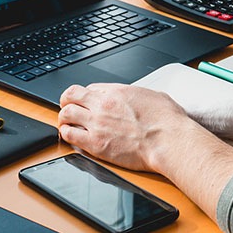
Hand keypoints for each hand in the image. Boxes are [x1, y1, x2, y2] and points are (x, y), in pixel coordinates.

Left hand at [57, 83, 191, 172]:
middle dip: (67, 102)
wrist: (168, 141)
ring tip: (68, 124)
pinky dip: (66, 134)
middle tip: (69, 109)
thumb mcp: (153, 95)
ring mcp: (97, 124)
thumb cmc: (167, 121)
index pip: (89, 88)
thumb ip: (137, 95)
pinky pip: (69, 135)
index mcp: (117, 91)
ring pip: (65, 114)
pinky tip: (71, 136)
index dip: (86, 96)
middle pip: (70, 96)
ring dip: (64, 118)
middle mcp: (103, 104)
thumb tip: (135, 98)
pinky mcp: (95, 144)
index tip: (87, 102)